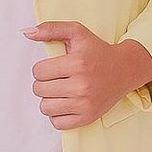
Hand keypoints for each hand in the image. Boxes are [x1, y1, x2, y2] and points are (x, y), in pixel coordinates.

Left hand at [25, 23, 151, 132]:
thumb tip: (27, 32)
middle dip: (44, 83)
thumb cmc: (97, 51)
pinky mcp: (88, 118)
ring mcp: (85, 104)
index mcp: (77, 63)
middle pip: (39, 90)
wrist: (125, 69)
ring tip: (61, 91)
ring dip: (49, 100)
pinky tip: (66, 104)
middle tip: (58, 78)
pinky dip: (58, 115)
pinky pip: (57, 123)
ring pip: (45, 108)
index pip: (38, 72)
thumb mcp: (77, 32)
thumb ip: (51, 29)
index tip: (54, 67)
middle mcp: (81, 85)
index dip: (42, 68)